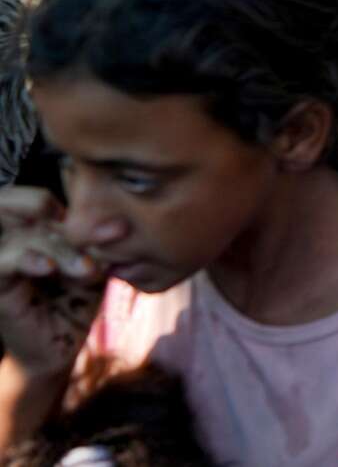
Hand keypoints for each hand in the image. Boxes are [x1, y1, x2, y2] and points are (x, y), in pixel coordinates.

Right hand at [0, 187, 105, 376]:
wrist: (58, 347)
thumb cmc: (75, 301)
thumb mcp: (91, 265)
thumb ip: (95, 241)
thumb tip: (118, 221)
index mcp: (32, 226)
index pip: (42, 195)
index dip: (78, 202)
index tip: (117, 226)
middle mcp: (12, 237)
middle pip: (32, 206)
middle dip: (71, 220)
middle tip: (108, 235)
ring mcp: (2, 258)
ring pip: (27, 234)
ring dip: (63, 248)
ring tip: (89, 269)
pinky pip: (5, 260)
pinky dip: (29, 259)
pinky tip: (49, 268)